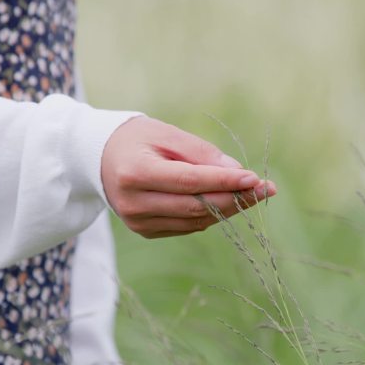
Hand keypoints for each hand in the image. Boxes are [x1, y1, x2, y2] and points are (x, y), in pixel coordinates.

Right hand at [101, 116, 275, 237]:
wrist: (99, 158)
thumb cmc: (138, 138)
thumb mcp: (167, 133)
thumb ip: (201, 153)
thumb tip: (238, 172)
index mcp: (135, 173)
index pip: (189, 182)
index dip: (224, 181)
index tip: (255, 178)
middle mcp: (133, 204)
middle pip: (195, 206)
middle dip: (234, 198)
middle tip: (265, 189)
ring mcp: (137, 222)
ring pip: (195, 220)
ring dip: (228, 208)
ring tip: (253, 194)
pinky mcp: (145, 231)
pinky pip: (187, 226)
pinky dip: (211, 214)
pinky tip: (229, 201)